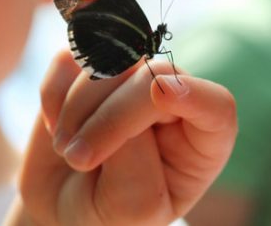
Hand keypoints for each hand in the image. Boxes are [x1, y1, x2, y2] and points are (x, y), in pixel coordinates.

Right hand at [11, 50, 237, 225]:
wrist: (62, 207)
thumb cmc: (108, 213)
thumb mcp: (133, 205)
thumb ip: (135, 156)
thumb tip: (112, 98)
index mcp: (202, 141)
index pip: (216, 105)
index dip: (192, 92)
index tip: (161, 95)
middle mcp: (173, 100)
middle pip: (153, 76)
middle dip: (109, 118)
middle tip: (78, 159)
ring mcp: (130, 78)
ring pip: (108, 62)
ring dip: (76, 110)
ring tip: (68, 152)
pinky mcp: (89, 67)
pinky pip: (70, 60)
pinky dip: (53, 95)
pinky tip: (57, 128)